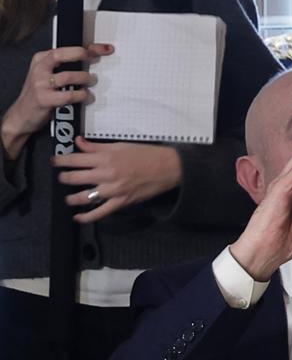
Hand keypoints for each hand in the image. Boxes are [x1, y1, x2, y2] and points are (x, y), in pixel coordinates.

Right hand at [2, 42, 110, 159]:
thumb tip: (93, 57)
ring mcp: (40, 84)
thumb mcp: (47, 75)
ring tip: (90, 83)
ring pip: (68, 76)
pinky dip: (82, 95)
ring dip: (85, 79)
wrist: (22, 115)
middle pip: (61, 55)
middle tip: (95, 61)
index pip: (64, 49)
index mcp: (41, 60)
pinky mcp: (44, 99)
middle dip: (82, 55)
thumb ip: (64, 66)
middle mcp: (39, 69)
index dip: (87, 48)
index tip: (105, 49)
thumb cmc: (40, 94)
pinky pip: (68, 95)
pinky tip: (86, 96)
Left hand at [54, 138, 182, 222]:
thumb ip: (97, 146)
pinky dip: (87, 217)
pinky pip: (100, 212)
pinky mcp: (121, 202)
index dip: (60, 161)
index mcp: (105, 157)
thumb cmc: (146, 154)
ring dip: (71, 197)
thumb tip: (78, 142)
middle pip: (74, 178)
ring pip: (83, 196)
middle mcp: (106, 174)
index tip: (54, 161)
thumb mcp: (121, 146)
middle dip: (63, 178)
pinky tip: (77, 217)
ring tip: (68, 197)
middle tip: (61, 177)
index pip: (75, 159)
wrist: (169, 167)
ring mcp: (113, 190)